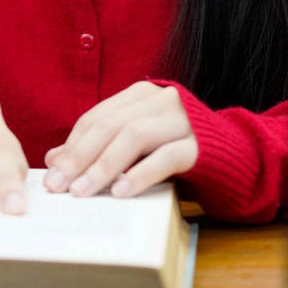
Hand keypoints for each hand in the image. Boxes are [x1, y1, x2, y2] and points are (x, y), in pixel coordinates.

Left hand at [44, 81, 197, 198]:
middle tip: (59, 187)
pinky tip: (122, 192)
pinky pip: (166, 157)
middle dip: (80, 158)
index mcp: (140, 95)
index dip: (71, 146)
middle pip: (110, 125)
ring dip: (104, 166)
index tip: (52, 174)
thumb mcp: (134, 147)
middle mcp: (161, 100)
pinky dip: (141, 174)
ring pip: (134, 137)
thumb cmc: (176, 150)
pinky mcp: (201, 145)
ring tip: (83, 192)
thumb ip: (99, 146)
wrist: (236, 156)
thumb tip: (53, 159)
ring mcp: (182, 120)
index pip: (96, 118)